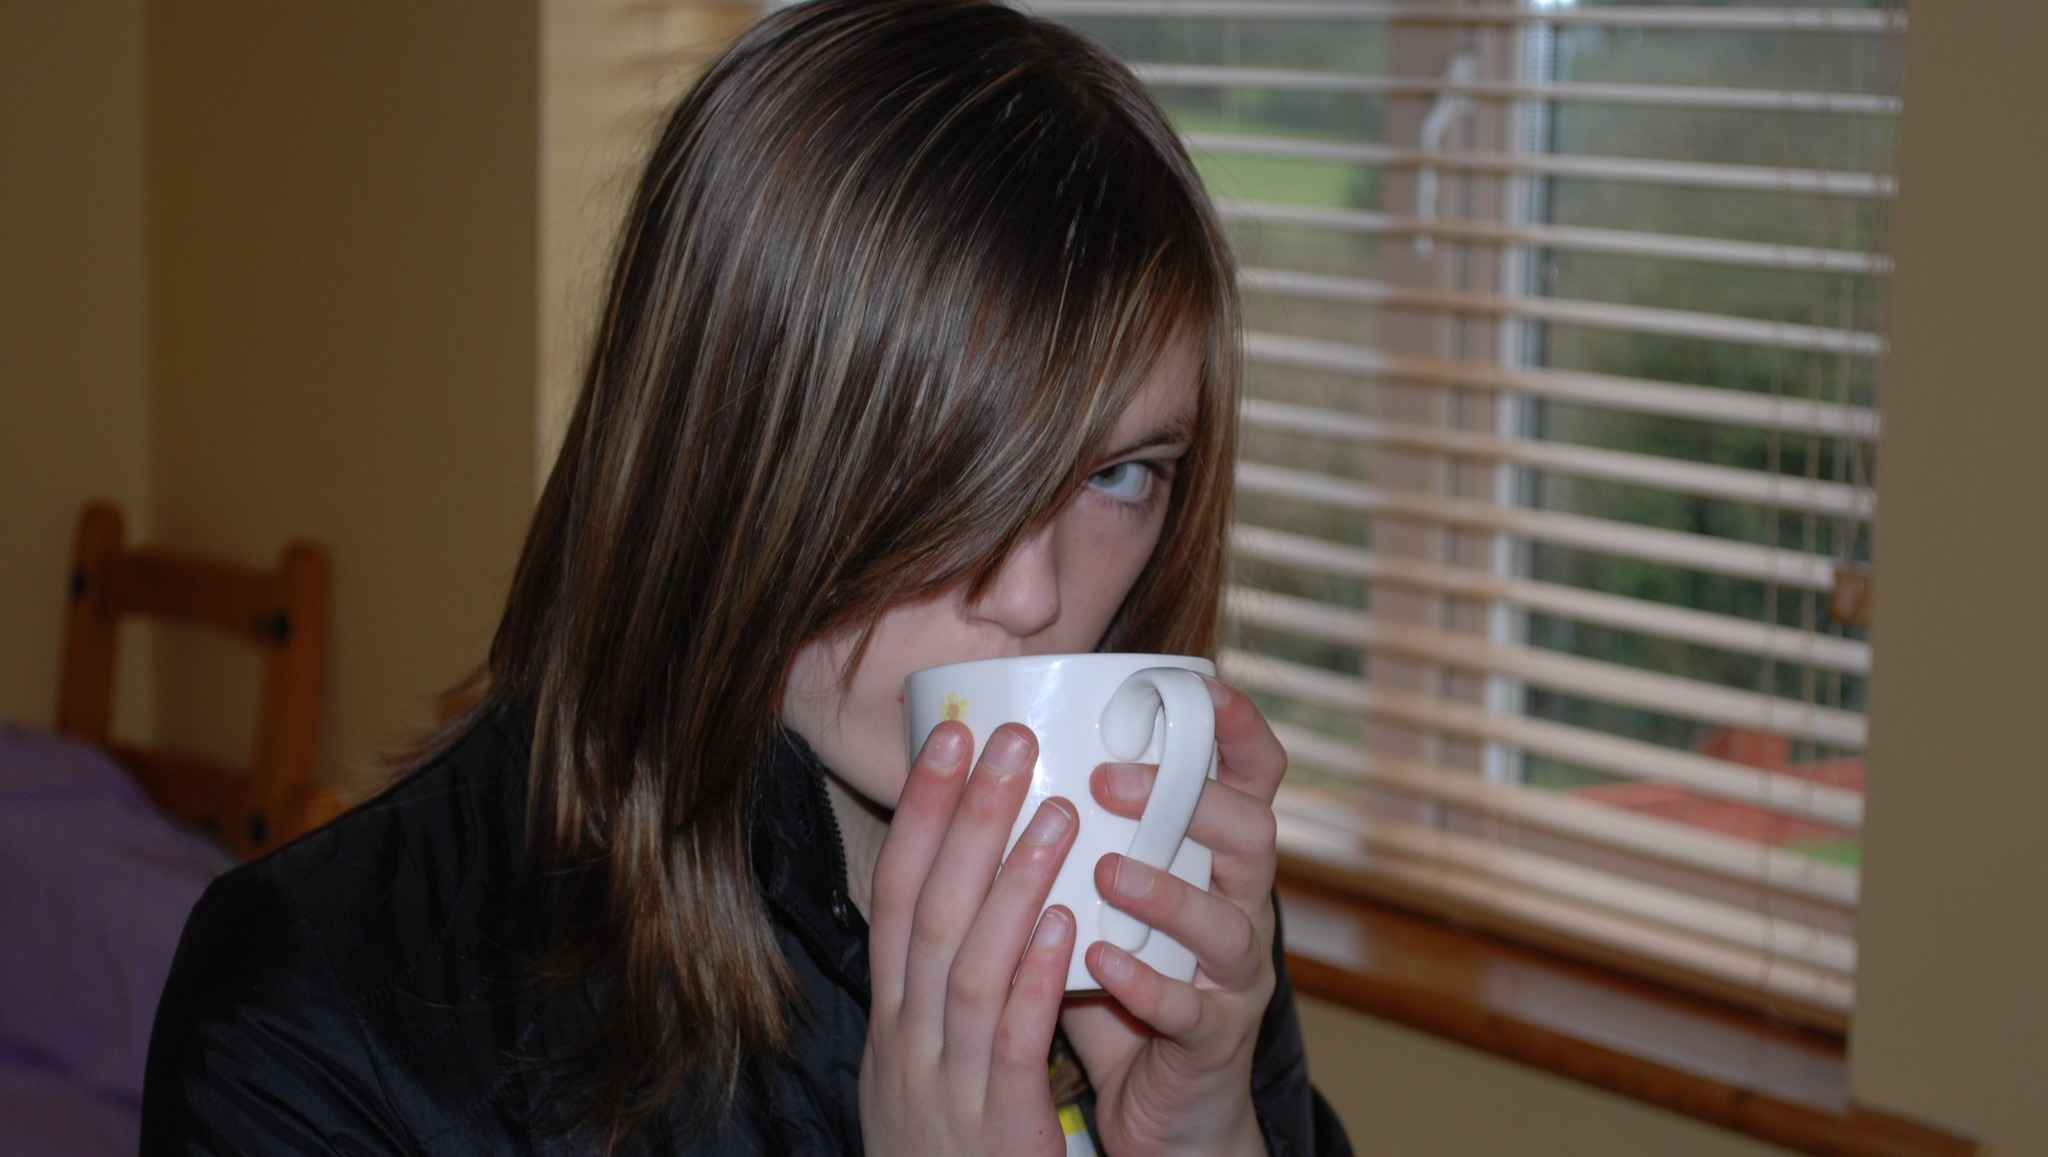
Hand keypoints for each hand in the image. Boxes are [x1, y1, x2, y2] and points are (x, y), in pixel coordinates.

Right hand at [861, 721, 1079, 1155]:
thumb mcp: (923, 1074)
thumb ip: (939, 997)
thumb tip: (963, 900)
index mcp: (892, 1023)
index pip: (896, 895)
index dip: (920, 814)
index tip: (947, 738)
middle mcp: (904, 1044)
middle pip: (926, 910)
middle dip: (961, 818)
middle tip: (1000, 736)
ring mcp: (943, 1085)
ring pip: (968, 964)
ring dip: (1010, 881)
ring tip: (1052, 808)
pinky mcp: (992, 1126)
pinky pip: (1010, 1040)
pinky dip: (1035, 975)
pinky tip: (1067, 923)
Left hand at [1060, 676, 1287, 1156]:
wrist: (1160, 1103)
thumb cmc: (1119, 977)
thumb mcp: (1102, 893)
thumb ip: (1072, 832)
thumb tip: (989, 756)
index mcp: (1216, 857)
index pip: (1253, 776)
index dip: (1238, 727)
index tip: (1199, 685)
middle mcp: (1243, 906)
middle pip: (1255, 833)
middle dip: (1190, 798)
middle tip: (1112, 780)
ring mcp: (1237, 975)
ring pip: (1231, 922)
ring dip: (1168, 892)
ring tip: (1107, 872)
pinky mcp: (1218, 1039)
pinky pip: (1194, 1010)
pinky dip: (1149, 985)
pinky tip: (1101, 964)